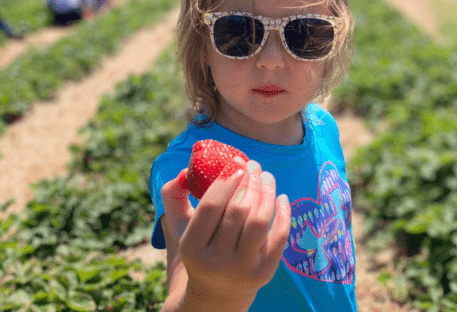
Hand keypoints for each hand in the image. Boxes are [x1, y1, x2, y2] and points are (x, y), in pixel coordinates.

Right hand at [161, 158, 290, 309]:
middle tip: (254, 165)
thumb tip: (184, 172)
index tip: (237, 163)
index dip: (226, 180)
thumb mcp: (178, 225)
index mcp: (192, 247)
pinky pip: (279, 237)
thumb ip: (172, 195)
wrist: (217, 292)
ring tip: (267, 177)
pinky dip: (283, 214)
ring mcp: (242, 269)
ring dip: (266, 192)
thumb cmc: (199, 247)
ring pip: (259, 221)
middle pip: (238, 211)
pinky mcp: (265, 273)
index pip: (211, 206)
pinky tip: (280, 197)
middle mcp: (216, 261)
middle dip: (249, 181)